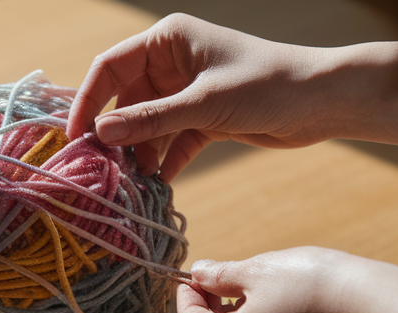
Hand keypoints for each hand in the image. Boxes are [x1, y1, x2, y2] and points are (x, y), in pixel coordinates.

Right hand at [70, 14, 397, 181]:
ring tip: (130, 183)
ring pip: (147, 125)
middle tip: (100, 169)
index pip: (110, 67)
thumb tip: (101, 133)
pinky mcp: (204, 119)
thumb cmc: (268, 84)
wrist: (323, 102)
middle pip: (125, 100)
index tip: (75, 136)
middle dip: (115, 134)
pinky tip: (158, 186)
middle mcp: (172, 63)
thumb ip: (151, 119)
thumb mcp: (205, 104)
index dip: (88, 100)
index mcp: (168, 41)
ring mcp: (187, 93)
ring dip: (139, 153)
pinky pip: (171, 141)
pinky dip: (164, 161)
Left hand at [177, 247, 397, 312]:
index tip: (196, 270)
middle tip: (228, 271)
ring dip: (240, 312)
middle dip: (215, 302)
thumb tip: (200, 273)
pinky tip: (284, 300)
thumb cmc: (314, 287)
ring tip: (260, 282)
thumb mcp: (258, 270)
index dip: (189, 293)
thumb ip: (221, 275)